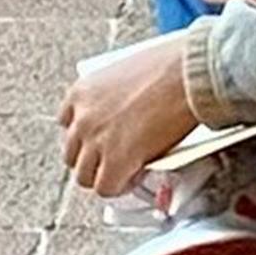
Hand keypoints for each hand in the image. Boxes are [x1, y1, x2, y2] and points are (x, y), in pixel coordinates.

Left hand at [57, 33, 198, 196]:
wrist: (188, 76)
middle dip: (93, 160)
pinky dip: (121, 186)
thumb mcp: (127, 74)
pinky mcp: (116, 160)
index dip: (86, 135)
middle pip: (72, 154)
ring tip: (126, 172)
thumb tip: (125, 113)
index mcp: (82, 91)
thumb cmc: (171, 66)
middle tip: (113, 160)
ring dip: (104, 176)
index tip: (101, 139)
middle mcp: (83, 117)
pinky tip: (137, 175)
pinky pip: (107, 188)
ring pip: (84, 176)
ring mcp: (96, 140)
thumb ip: (116, 98)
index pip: (67, 124)